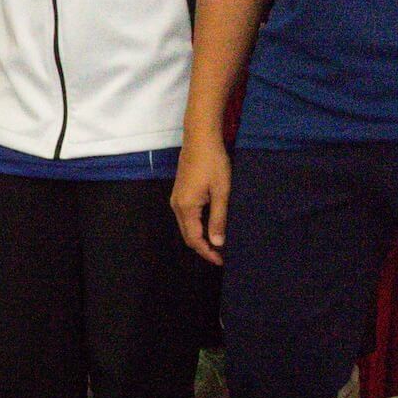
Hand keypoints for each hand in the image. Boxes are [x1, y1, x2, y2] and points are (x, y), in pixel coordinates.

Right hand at [171, 131, 230, 266]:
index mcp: (186, 207)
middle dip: (203, 247)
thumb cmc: (213, 162)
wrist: (200, 137)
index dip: (207, 252)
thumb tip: (217, 243)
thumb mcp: (221, 191)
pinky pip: (187, 216)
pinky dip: (197, 225)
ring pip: (186, 226)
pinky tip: (210, 225)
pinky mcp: (180, 191)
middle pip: (187, 235)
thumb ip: (218, 218)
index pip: (194, 239)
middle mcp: (176, 205)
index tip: (221, 261)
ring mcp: (176, 198)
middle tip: (221, 255)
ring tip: (218, 243)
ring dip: (200, 236)